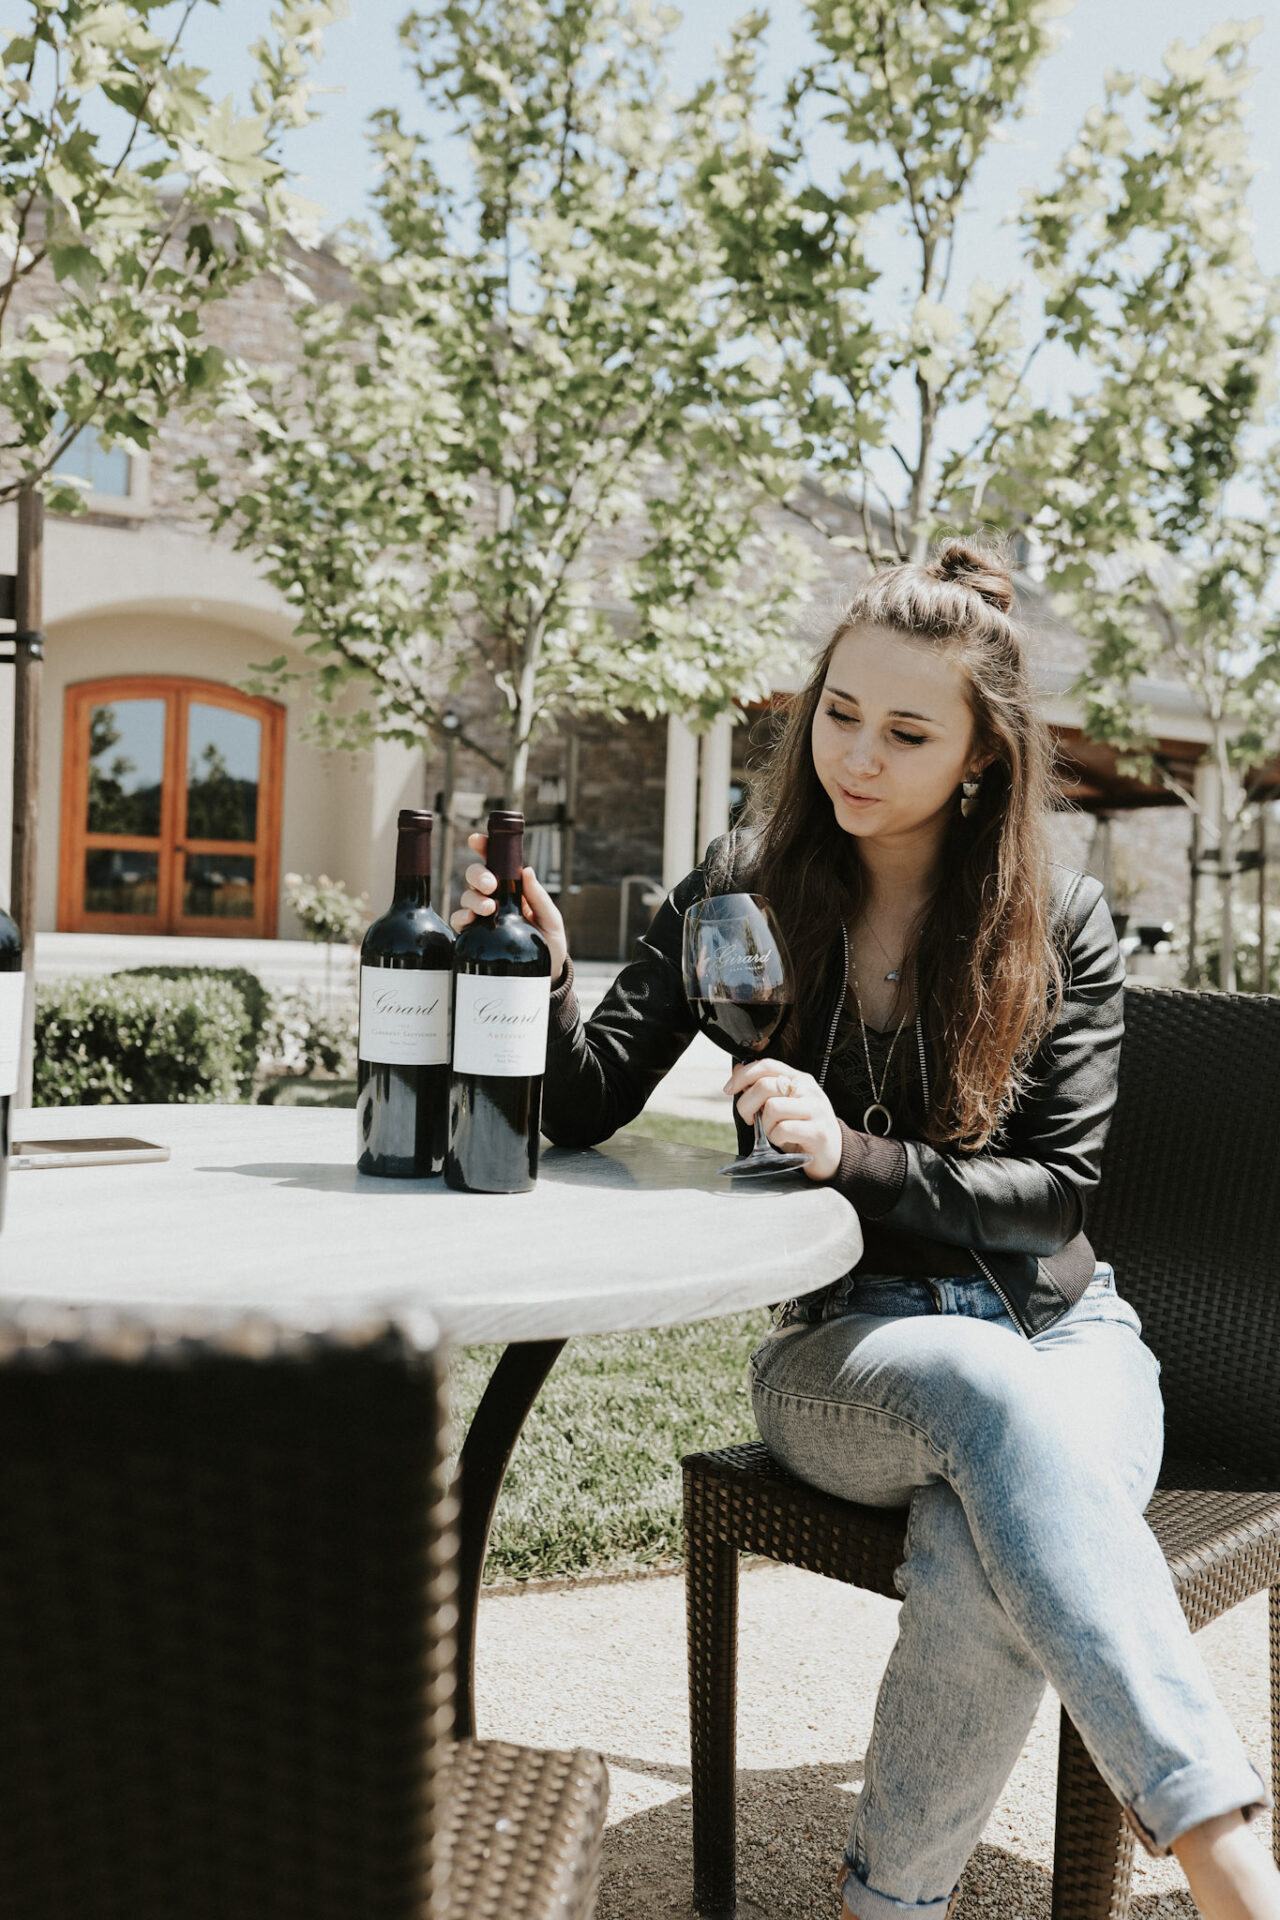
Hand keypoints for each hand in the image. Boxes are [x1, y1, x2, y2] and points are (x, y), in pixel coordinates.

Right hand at [451, 831, 568, 982]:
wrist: (544, 976)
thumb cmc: (550, 945)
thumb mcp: (552, 921)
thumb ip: (540, 899)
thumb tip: (527, 870)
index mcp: (513, 889)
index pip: (496, 863)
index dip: (484, 848)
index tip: (476, 841)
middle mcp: (495, 899)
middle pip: (476, 877)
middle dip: (478, 875)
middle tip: (491, 885)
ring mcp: (482, 917)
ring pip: (466, 897)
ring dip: (473, 898)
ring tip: (489, 908)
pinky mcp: (475, 936)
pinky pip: (460, 921)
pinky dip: (461, 917)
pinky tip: (470, 919)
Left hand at [725, 1059, 842, 1181]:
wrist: (834, 1153)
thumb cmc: (804, 1127)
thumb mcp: (785, 1103)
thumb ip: (764, 1086)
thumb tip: (739, 1069)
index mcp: (799, 1079)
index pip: (767, 1065)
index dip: (743, 1075)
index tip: (729, 1089)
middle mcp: (808, 1090)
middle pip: (765, 1086)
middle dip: (747, 1105)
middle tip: (750, 1119)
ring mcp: (815, 1110)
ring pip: (772, 1108)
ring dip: (765, 1125)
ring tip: (773, 1132)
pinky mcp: (818, 1132)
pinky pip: (783, 1130)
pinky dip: (776, 1138)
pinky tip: (784, 1141)